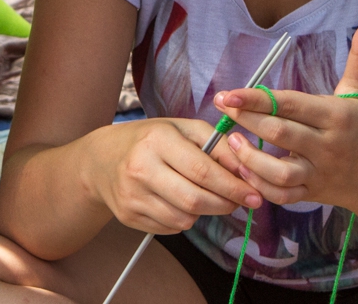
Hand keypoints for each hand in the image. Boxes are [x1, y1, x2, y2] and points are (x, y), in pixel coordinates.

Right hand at [86, 118, 262, 233]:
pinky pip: (171, 227)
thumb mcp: (184, 129)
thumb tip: (247, 170)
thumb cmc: (152, 139)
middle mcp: (140, 169)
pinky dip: (185, 218)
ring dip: (206, 212)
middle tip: (241, 201)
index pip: (203, 171)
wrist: (102, 160)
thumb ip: (218, 145)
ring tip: (207, 196)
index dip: (233, 186)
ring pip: (184, 218)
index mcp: (157, 141)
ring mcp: (131, 196)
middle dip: (225, 204)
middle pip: (195, 200)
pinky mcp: (128, 216)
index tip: (254, 194)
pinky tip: (181, 201)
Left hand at [213, 15, 357, 210]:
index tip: (229, 93)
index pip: (290, 104)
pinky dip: (261, 187)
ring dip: (251, 159)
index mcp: (336, 116)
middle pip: (280, 133)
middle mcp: (327, 145)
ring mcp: (320, 173)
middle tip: (222, 107)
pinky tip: (244, 170)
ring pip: (280, 172)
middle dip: (246, 120)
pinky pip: (284, 196)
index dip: (257, 98)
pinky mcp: (314, 194)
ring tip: (231, 143)